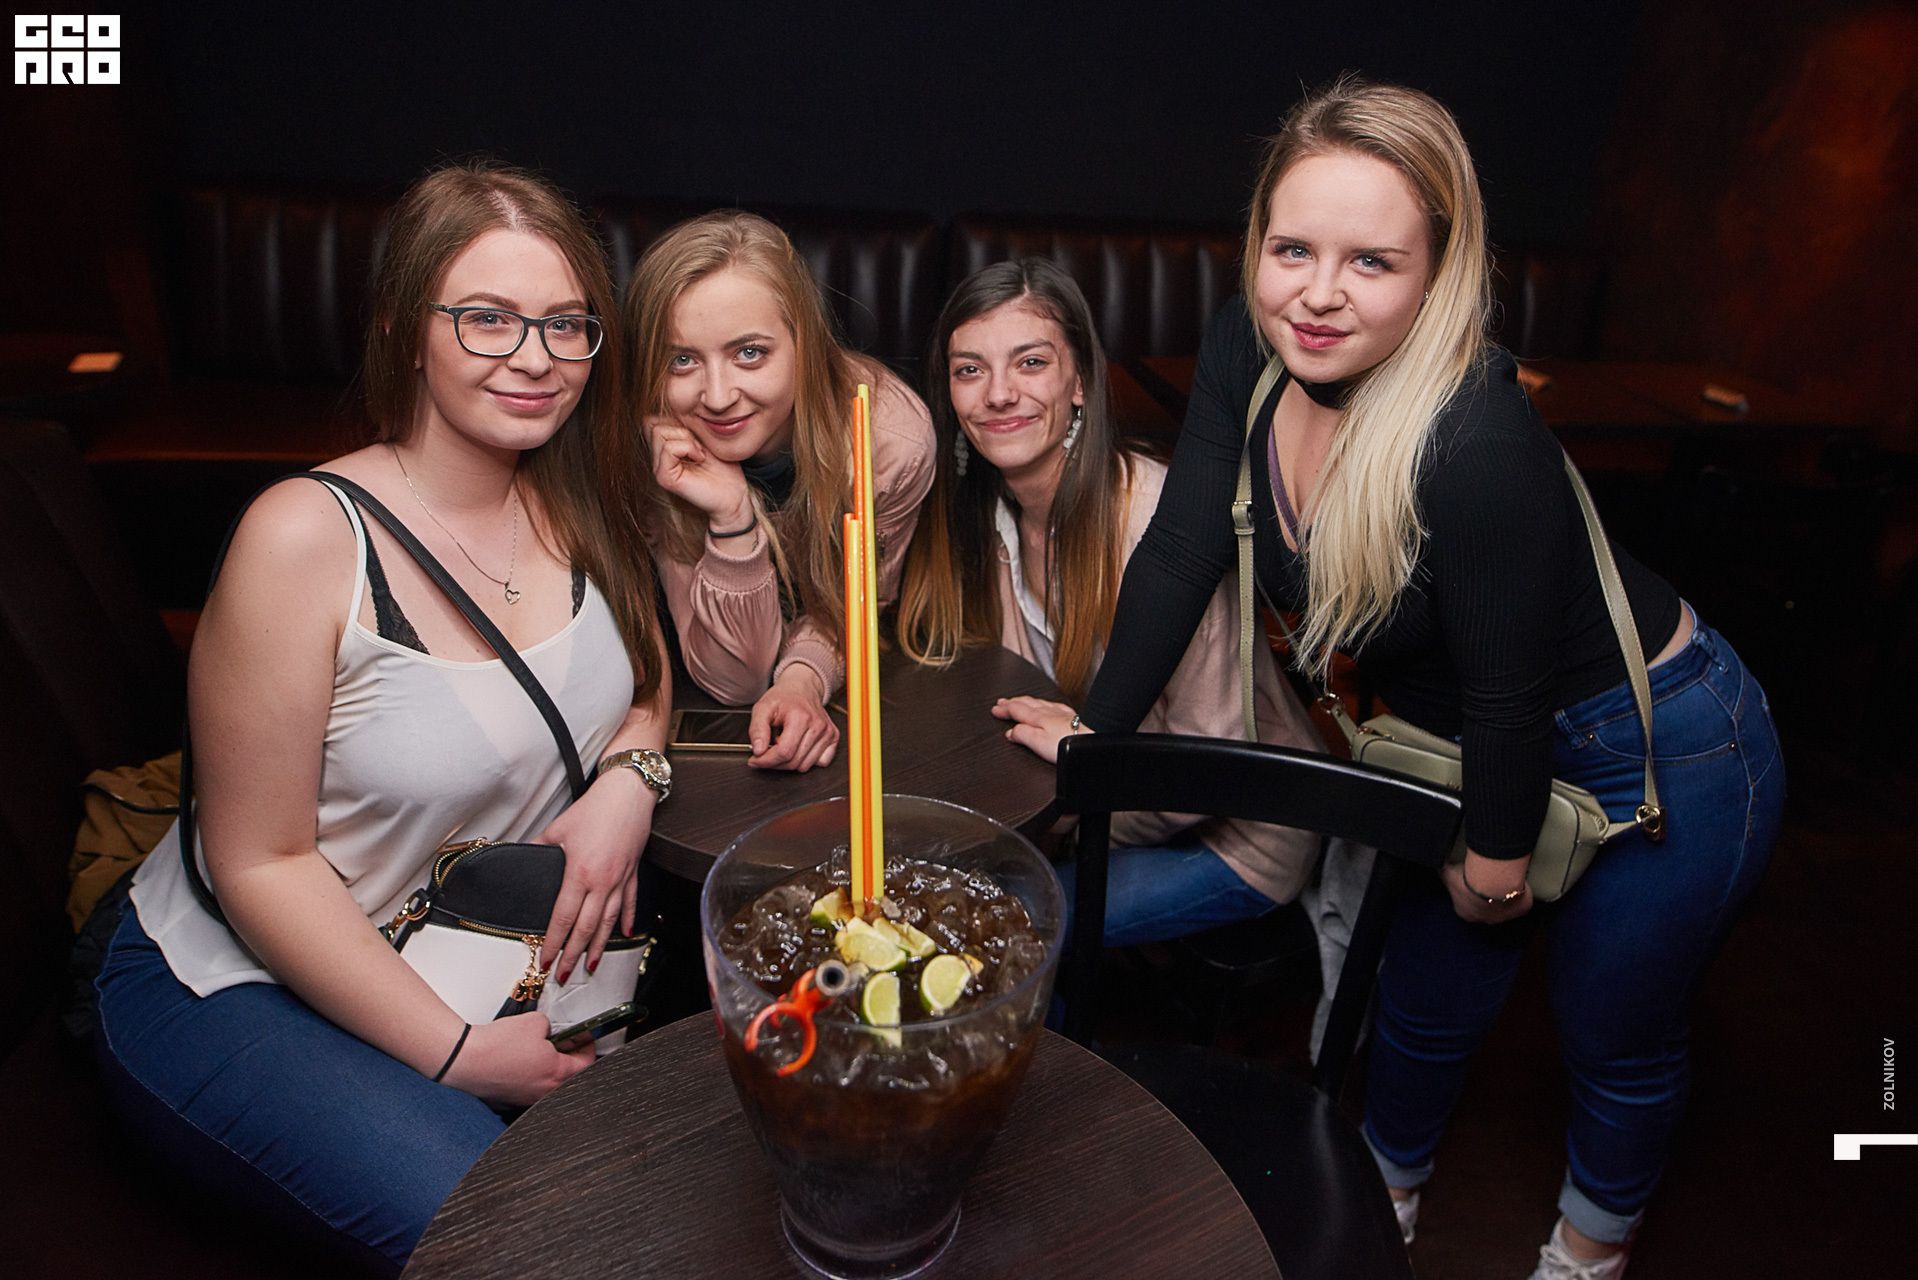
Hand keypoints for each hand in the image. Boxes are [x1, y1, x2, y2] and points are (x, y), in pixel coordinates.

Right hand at [439, 1012, 593, 1107]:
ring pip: (548, 1085)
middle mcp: (544, 1092)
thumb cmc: (496, 1045)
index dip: (588, 1047)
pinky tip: (518, 1064)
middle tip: (564, 1042)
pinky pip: (527, 1090)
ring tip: (537, 1052)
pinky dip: (528, 1077)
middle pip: (570, 1077)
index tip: (585, 1037)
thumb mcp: (535, 1022)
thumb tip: (549, 1033)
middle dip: (570, 1058)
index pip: (587, 1064)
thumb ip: (550, 1027)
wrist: (464, 1060)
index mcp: (556, 1073)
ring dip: (548, 1069)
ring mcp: (526, 1100)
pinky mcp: (509, 1102)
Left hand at [533, 767, 655, 980]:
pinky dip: (627, 921)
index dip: (553, 942)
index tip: (545, 959)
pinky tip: (625, 934)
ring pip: (609, 922)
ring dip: (600, 947)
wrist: (628, 793)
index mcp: (580, 873)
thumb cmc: (595, 808)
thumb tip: (521, 856)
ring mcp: (620, 880)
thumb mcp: (558, 828)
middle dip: (573, 955)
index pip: (563, 918)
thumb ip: (538, 847)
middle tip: (564, 974)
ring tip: (591, 965)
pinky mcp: (633, 873)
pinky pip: (630, 903)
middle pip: (586, 928)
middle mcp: (602, 882)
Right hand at [644, 415, 752, 529]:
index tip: (696, 437)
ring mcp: (659, 470)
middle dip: (681, 428)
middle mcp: (657, 460)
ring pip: (659, 433)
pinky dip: (688, 448)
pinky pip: (669, 448)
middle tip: (700, 447)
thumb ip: (685, 425)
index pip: (652, 420)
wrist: (734, 495)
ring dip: (687, 438)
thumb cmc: (724, 469)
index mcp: (664, 450)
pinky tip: (700, 459)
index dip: (675, 420)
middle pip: (652, 423)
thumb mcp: (703, 438)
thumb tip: (671, 404)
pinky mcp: (665, 478)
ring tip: (701, 454)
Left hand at [748, 665, 838, 771]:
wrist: (802, 688)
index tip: (755, 759)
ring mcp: (828, 732)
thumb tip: (758, 750)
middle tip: (765, 753)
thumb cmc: (783, 698)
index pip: (784, 752)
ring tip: (783, 743)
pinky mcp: (833, 737)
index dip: (766, 760)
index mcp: (800, 718)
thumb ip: (757, 729)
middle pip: (794, 762)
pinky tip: (798, 747)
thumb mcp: (762, 708)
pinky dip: (806, 760)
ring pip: (805, 766)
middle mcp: (818, 726)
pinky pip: (820, 763)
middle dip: (775, 763)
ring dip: (789, 761)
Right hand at [991, 696, 1081, 764]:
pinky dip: (1043, 703)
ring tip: (1019, 700)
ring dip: (1026, 701)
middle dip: (1012, 702)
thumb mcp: (1037, 743)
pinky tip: (1046, 705)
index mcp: (1037, 717)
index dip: (1004, 709)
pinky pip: (1052, 705)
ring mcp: (1060, 713)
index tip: (995, 709)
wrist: (1088, 743)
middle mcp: (1048, 712)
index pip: (1016, 709)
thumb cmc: (1065, 743)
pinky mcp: (1071, 717)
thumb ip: (1022, 735)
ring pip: (1038, 702)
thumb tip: (1010, 732)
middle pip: (1026, 703)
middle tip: (1001, 702)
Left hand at [1441, 852, 1534, 923]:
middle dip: (1487, 895)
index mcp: (1465, 913)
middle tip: (1489, 878)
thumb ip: (1443, 872)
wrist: (1492, 881)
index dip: (1468, 891)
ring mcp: (1504, 916)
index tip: (1473, 880)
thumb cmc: (1468, 878)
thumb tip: (1438, 866)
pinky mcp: (1521, 910)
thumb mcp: (1448, 873)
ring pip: (1505, 906)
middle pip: (1486, 908)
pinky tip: (1518, 880)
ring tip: (1504, 878)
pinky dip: (1521, 891)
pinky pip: (1522, 900)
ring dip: (1505, 894)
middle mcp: (1485, 919)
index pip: (1466, 904)